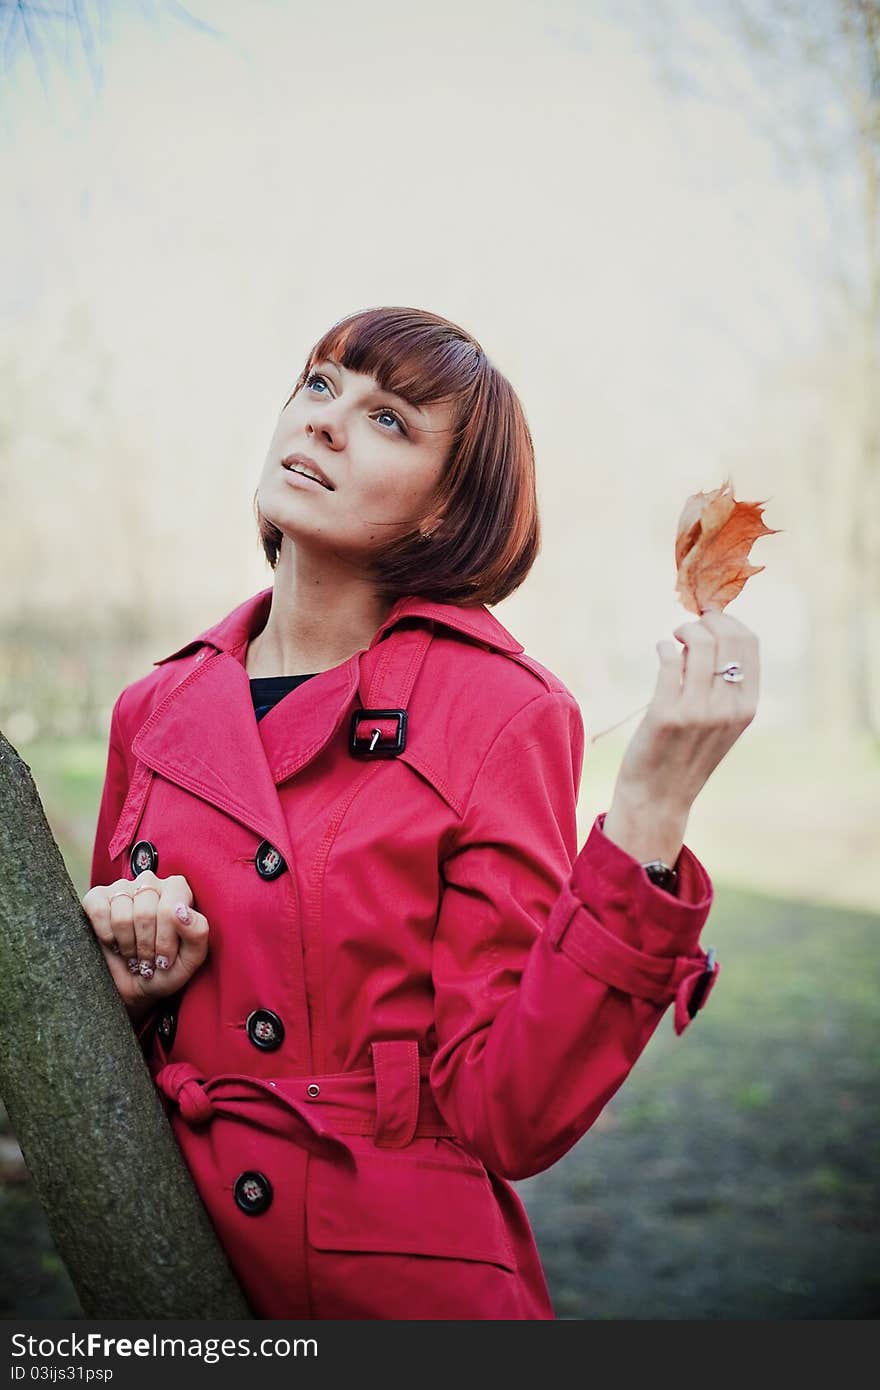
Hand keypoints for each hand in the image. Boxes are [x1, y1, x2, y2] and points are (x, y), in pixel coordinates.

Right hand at [81, 870, 208, 1017]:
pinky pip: (99, 911)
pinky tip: (114, 943)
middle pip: (145, 913)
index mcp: (177, 889)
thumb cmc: (165, 970)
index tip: (165, 960)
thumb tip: (183, 911)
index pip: (170, 909)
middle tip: (148, 960)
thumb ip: (198, 934)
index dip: (165, 940)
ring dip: (127, 945)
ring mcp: (122, 887)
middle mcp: (150, 882)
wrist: (134, 987)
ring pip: (121, 916)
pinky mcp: (97, 897)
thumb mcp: (189, 960)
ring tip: (133, 953)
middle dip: (146, 946)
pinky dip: (106, 936)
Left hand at [612, 606, 759, 818]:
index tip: (711, 620)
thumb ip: (726, 685)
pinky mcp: (666, 714)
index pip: (750, 642)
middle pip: (727, 637)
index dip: (729, 622)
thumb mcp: (722, 722)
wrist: (660, 796)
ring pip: (698, 644)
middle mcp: (728, 708)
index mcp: (747, 707)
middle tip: (688, 628)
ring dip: (683, 631)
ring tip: (673, 639)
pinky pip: (668, 661)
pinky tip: (661, 650)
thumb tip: (711, 632)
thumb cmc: (688, 753)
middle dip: (705, 622)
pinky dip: (663, 647)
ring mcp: (698, 712)